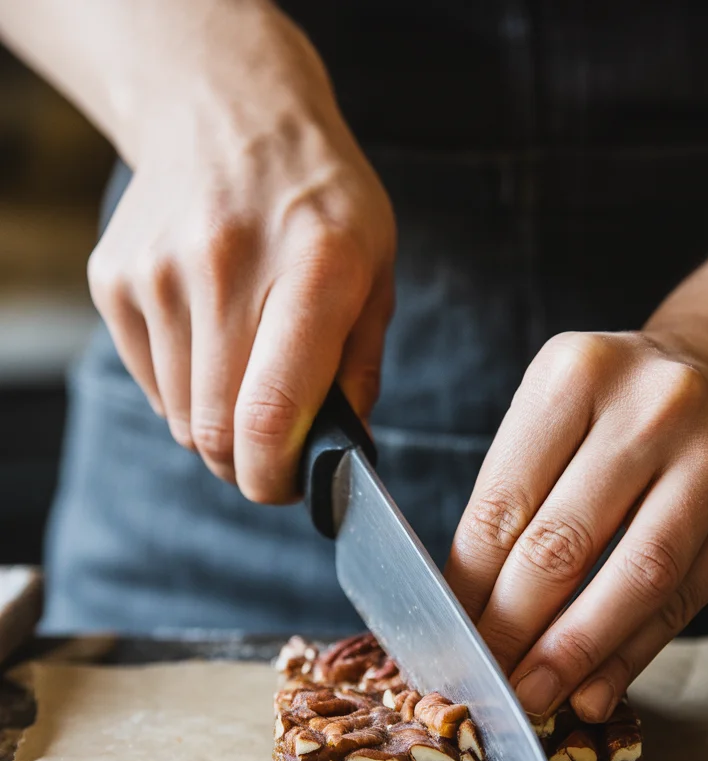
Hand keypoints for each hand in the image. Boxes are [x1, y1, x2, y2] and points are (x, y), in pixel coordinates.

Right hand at [86, 4, 394, 501]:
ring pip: (182, 420)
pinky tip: (211, 339)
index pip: (272, 412)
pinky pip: (152, 387)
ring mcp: (160, 271)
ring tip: (248, 374)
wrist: (225, 111)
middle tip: (276, 448)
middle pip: (217, 433)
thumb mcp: (376, 270)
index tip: (288, 486)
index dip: (276, 477)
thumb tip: (341, 455)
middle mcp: (227, 266)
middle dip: (249, 465)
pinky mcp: (116, 279)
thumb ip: (360, 370)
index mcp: (317, 266)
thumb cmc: (318, 201)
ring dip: (218, 425)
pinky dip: (184, 391)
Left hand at [445, 331, 707, 720]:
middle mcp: (656, 402)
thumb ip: (512, 514)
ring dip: (576, 653)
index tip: (449, 643)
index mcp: (575, 372)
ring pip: (637, 579)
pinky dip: (633, 653)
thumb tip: (471, 625)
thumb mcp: (548, 432)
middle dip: (515, 630)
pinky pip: (687, 598)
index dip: (469, 589)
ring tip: (536, 698)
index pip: (503, 505)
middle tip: (488, 685)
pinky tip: (595, 688)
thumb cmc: (609, 419)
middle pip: (564, 544)